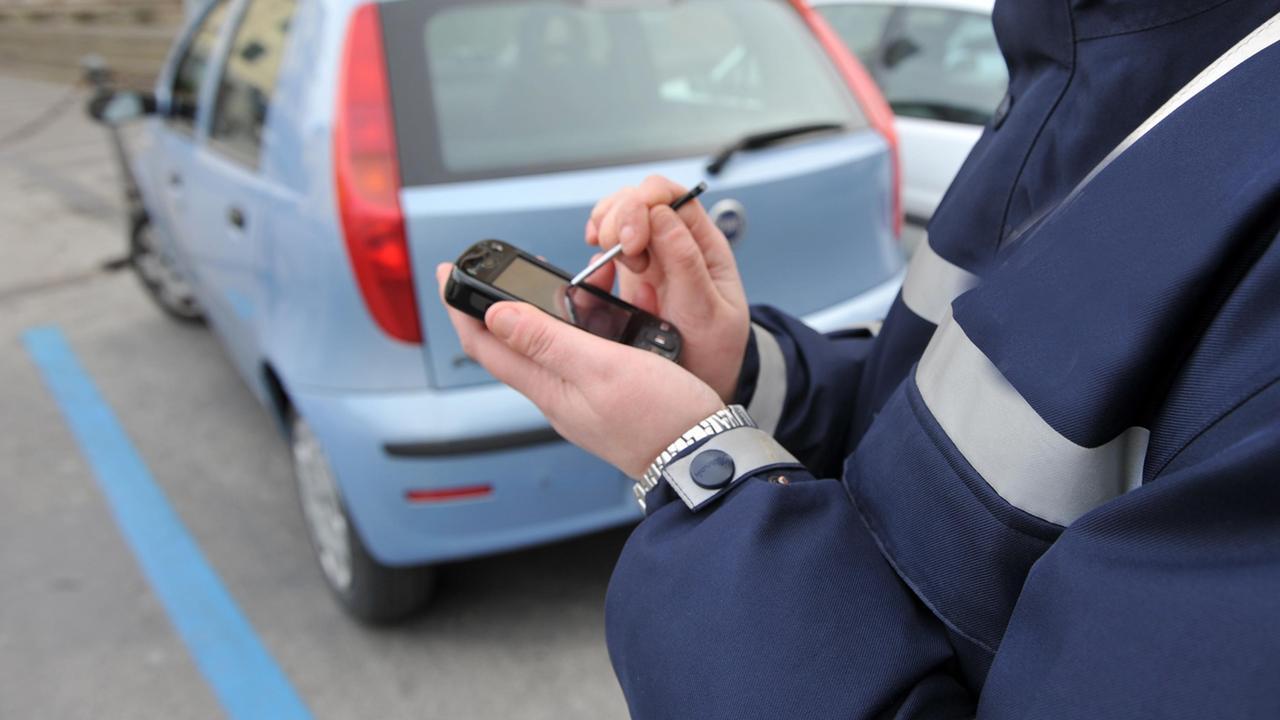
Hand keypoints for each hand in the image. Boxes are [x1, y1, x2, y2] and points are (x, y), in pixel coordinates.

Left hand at [436, 264, 723, 477]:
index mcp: (548, 387)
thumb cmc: (660, 418)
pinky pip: (575, 357)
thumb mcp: (601, 367)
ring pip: (543, 349)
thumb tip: (495, 315)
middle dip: (494, 305)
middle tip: (492, 272)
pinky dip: (572, 328)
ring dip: (535, 314)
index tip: (447, 270)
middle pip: (509, 345)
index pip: (485, 344)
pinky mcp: (604, 398)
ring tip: (543, 285)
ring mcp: (580, 399)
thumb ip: (546, 339)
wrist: (703, 456)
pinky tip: (590, 317)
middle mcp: (557, 395)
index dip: (461, 307)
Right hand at [586, 175, 749, 401]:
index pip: (673, 196)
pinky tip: (598, 269)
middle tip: (615, 249)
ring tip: (605, 255)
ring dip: (605, 228)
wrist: (699, 386)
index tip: (632, 238)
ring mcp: (651, 259)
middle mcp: (676, 244)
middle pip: (639, 200)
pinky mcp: (629, 278)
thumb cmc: (714, 351)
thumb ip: (687, 263)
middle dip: (620, 216)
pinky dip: (595, 252)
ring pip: (620, 218)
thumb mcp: (709, 312)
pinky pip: (606, 249)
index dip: (646, 202)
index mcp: (703, 245)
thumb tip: (661, 215)